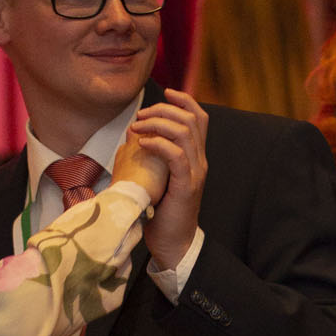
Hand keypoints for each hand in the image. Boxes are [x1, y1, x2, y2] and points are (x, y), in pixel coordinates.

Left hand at [122, 90, 207, 268]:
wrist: (173, 243)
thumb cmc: (162, 212)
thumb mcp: (159, 176)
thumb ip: (155, 155)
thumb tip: (135, 134)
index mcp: (196, 157)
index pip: (199, 118)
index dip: (185, 100)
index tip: (166, 92)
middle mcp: (200, 161)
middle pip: (192, 120)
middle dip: (164, 110)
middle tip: (141, 115)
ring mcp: (195, 173)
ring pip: (185, 133)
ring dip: (158, 124)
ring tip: (138, 126)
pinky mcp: (186, 186)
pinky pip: (176, 156)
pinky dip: (158, 144)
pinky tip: (142, 143)